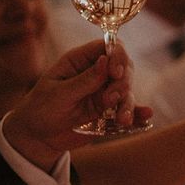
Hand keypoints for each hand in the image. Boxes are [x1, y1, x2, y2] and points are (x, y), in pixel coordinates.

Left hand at [4, 41, 151, 169]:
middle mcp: (97, 73)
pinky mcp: (111, 110)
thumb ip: (83, 80)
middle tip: (110, 100)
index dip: (117, 56)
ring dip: (128, 103)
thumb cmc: (41, 109)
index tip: (115, 73)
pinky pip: (129, 108)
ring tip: (121, 119)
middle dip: (122, 83)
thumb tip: (105, 61)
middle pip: (124, 67)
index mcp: (81, 61)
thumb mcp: (58, 94)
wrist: (38, 137)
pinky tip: (146, 116)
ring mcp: (105, 91)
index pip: (108, 47)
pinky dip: (138, 113)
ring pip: (128, 90)